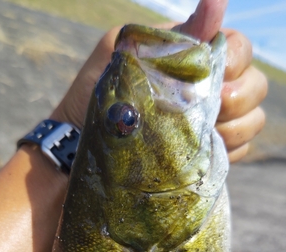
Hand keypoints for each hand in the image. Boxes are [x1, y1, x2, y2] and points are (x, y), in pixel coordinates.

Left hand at [51, 0, 267, 162]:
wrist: (79, 146)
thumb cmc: (95, 97)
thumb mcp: (125, 56)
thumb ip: (172, 36)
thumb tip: (218, 1)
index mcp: (188, 58)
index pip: (236, 47)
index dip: (234, 60)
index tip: (209, 79)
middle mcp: (205, 89)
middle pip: (254, 84)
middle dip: (237, 99)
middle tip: (205, 112)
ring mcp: (209, 122)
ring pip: (252, 119)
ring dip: (234, 128)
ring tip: (200, 137)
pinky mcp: (206, 153)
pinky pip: (240, 149)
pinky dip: (229, 150)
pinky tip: (201, 153)